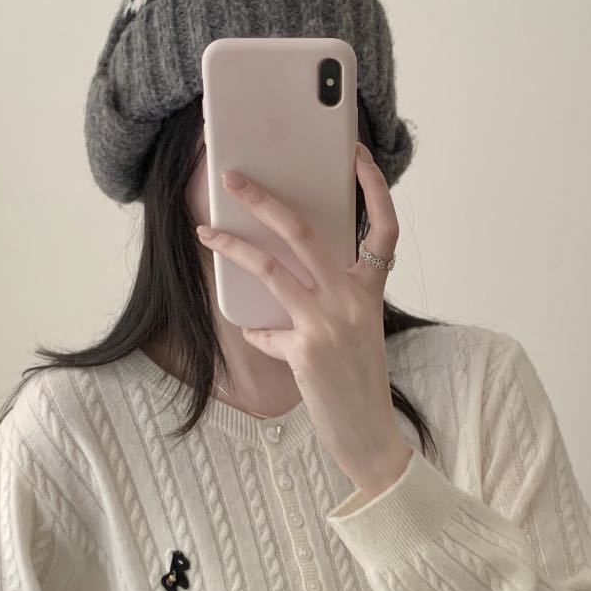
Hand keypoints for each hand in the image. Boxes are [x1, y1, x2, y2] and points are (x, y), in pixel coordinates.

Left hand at [195, 142, 413, 497]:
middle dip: (264, 200)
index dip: (372, 187)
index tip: (354, 154)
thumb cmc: (358, 381)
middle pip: (306, 231)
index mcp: (371, 290)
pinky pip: (264, 330)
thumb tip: (278, 282)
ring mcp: (330, 323)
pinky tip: (259, 338)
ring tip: (206, 232)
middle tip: (234, 178)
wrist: (369, 436)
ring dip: (232, 247)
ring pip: (271, 268)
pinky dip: (257, 333)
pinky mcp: (306, 350)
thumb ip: (328, 300)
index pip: (384, 227)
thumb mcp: (356, 331)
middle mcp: (354, 300)